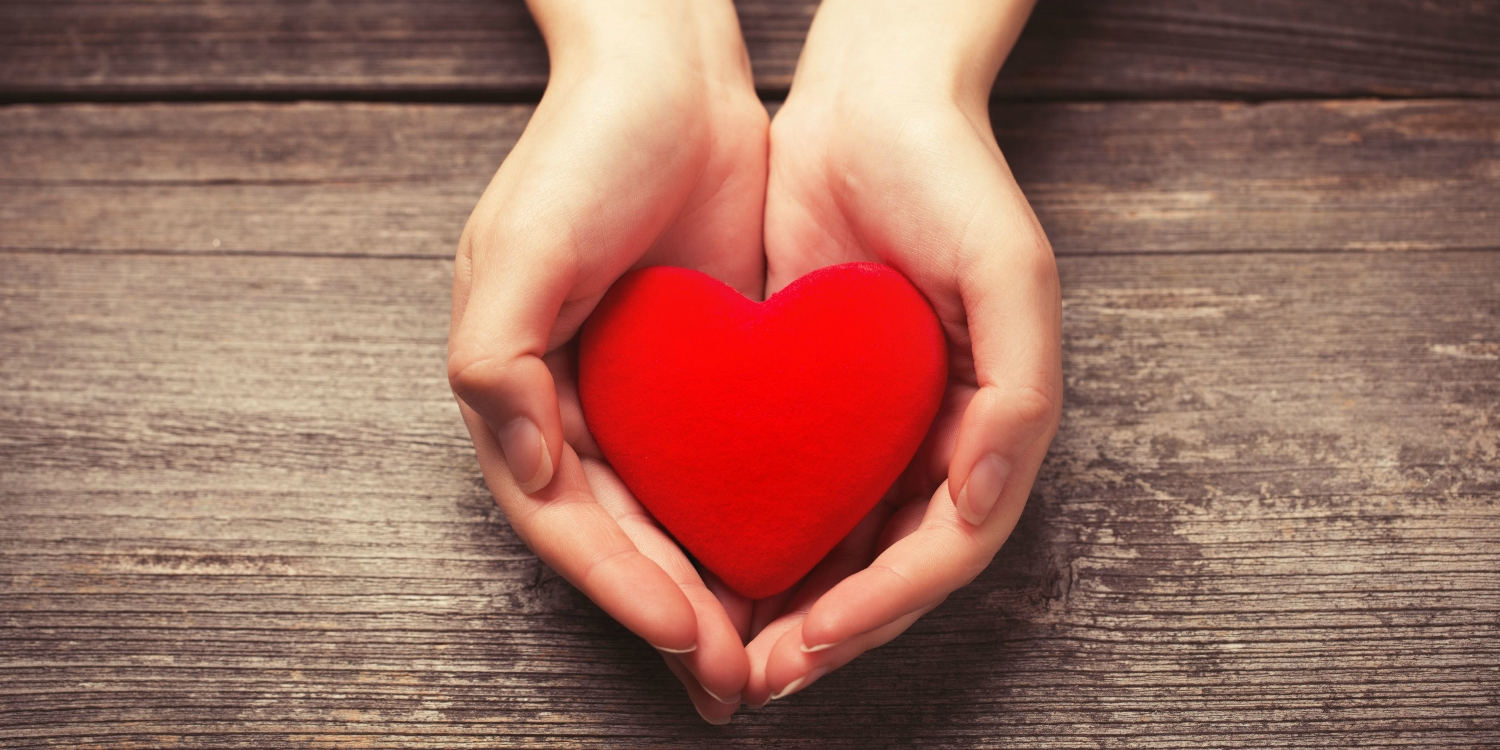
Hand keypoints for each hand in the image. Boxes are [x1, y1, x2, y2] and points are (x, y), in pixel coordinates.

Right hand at [445, 0, 766, 722]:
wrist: (671, 76)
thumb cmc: (584, 151)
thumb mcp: (523, 248)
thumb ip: (496, 362)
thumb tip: (525, 469)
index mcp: (516, 390)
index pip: (566, 520)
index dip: (620, 586)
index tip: (686, 636)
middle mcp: (572, 407)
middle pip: (619, 540)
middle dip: (671, 615)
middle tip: (731, 681)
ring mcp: (639, 399)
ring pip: (671, 523)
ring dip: (710, 594)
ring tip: (762, 656)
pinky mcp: (701, 379)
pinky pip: (720, 473)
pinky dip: (745, 528)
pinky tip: (789, 568)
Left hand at [739, 0, 1061, 704]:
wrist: (869, 104)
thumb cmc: (953, 179)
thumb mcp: (1009, 273)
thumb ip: (1017, 395)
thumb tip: (978, 504)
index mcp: (992, 425)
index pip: (943, 550)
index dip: (884, 606)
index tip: (812, 641)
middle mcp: (937, 439)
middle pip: (887, 569)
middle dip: (829, 632)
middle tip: (759, 678)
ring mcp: (877, 426)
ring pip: (836, 545)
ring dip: (790, 607)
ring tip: (730, 652)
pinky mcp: (817, 401)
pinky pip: (791, 489)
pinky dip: (761, 538)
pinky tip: (710, 564)